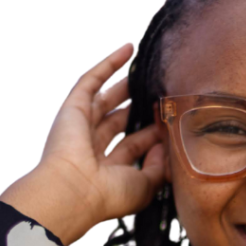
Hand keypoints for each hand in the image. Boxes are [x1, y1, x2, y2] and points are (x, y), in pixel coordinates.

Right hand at [0, 43, 164, 245]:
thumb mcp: (145, 186)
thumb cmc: (109, 195)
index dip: (153, 135)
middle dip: (140, 109)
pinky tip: (128, 49)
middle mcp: (93, 148)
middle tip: (161, 96)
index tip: (172, 123)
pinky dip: (108, 64)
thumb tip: (166, 147)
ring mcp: (82, 126)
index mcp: (108, 170)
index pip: (134, 147)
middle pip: (121, 121)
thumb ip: (159, 168)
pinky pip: (91, 80)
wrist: (75, 190)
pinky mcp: (73, 107)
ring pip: (107, 99)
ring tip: (148, 71)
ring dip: (127, 84)